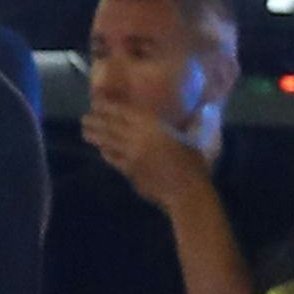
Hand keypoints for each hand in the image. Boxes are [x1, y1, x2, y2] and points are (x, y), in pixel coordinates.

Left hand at [82, 93, 215, 211]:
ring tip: (85, 131)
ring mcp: (129, 155)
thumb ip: (202, 121)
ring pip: (106, 141)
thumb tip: (208, 108)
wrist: (186, 191)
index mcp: (153, 126)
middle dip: (95, 120)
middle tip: (85, 117)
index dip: (108, 106)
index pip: (123, 112)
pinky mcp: (127, 170)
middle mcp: (136, 137)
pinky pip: (112, 158)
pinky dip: (105, 152)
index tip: (97, 102)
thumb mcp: (202, 138)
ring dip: (94, 135)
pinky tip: (101, 150)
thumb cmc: (196, 162)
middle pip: (109, 125)